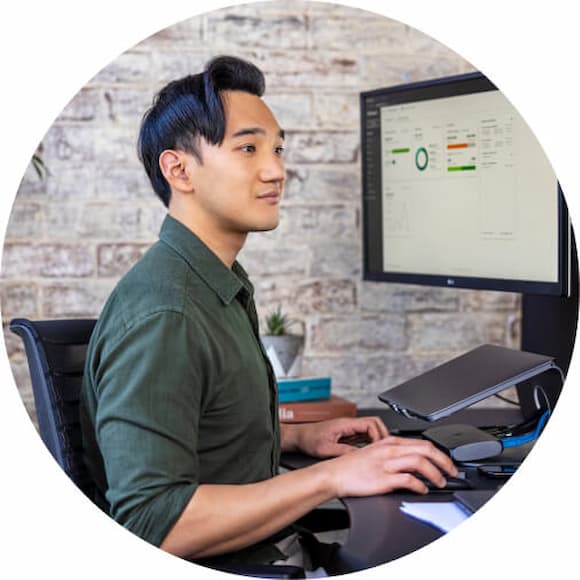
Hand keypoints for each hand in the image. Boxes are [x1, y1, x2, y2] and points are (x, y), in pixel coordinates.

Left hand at [282, 416, 388, 457]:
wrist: (298, 437)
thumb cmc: (308, 439)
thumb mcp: (326, 449)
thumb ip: (344, 452)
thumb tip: (359, 457)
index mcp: (346, 424)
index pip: (371, 424)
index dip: (379, 436)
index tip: (380, 448)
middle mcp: (349, 424)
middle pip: (374, 424)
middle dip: (382, 436)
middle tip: (385, 451)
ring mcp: (349, 429)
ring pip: (370, 430)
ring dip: (377, 440)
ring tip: (380, 454)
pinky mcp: (347, 435)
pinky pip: (364, 437)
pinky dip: (370, 444)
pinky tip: (370, 454)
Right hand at [322, 435, 458, 496]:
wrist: (334, 474)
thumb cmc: (352, 466)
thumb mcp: (376, 452)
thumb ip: (394, 454)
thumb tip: (414, 462)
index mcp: (389, 442)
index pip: (422, 443)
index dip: (440, 453)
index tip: (447, 462)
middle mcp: (390, 450)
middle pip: (426, 450)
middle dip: (444, 461)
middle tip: (452, 471)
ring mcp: (387, 464)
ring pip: (420, 462)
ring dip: (436, 474)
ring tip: (440, 482)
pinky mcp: (383, 479)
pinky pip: (408, 480)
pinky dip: (420, 485)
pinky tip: (422, 490)